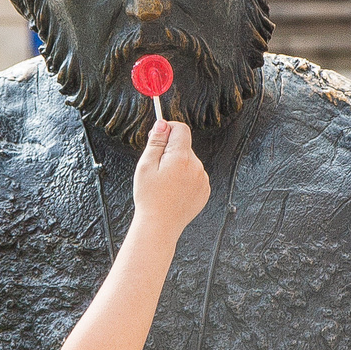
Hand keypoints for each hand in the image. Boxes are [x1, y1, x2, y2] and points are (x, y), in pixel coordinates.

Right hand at [132, 118, 211, 237]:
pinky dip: (185, 178)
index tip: (158, 136)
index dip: (168, 129)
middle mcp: (196, 166)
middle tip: (157, 168)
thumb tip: (163, 124)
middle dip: (171, 151)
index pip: (181, 129)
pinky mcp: (205, 190)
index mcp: (181, 158)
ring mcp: (203, 179)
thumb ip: (156, 142)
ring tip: (165, 183)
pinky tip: (174, 191)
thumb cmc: (149, 197)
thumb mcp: (145, 166)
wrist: (160, 225)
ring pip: (190, 161)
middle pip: (184, 146)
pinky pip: (195, 175)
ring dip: (178, 165)